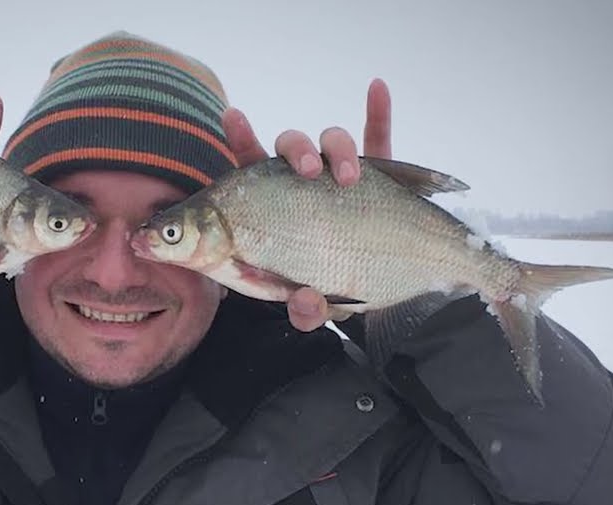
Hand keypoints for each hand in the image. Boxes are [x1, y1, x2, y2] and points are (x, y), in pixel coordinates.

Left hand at [220, 78, 392, 331]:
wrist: (377, 286)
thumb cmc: (330, 287)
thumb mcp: (315, 307)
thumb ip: (305, 309)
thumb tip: (305, 302)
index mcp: (273, 210)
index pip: (250, 173)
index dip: (241, 140)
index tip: (232, 114)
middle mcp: (304, 184)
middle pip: (290, 148)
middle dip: (296, 149)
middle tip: (309, 172)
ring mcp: (340, 177)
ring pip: (332, 141)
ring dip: (338, 148)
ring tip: (349, 178)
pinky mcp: (381, 175)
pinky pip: (379, 138)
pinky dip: (378, 112)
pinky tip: (377, 87)